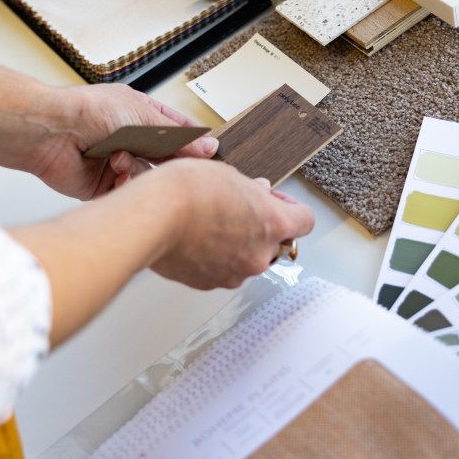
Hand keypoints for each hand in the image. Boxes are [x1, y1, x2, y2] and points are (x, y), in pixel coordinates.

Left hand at [30, 83, 217, 199]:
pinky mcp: (105, 187)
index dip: (194, 143)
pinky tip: (114, 172)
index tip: (211, 156)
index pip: (179, 131)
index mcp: (141, 116)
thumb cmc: (89, 112)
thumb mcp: (144, 118)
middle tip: (175, 166)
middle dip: (168, 162)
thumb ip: (178, 138)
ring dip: (138, 169)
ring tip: (122, 158)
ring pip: (149, 178)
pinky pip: (128, 192)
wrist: (51, 132)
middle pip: (166, 158)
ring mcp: (118, 163)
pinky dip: (125, 184)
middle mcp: (131, 139)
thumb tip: (209, 147)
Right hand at [140, 158, 314, 289]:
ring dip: (236, 243)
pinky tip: (196, 237)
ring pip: (246, 258)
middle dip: (260, 227)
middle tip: (237, 208)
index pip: (305, 221)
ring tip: (209, 222)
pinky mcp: (208, 283)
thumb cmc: (187, 192)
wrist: (152, 218)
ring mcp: (234, 273)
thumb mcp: (228, 175)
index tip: (275, 200)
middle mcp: (259, 254)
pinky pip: (220, 270)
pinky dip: (214, 257)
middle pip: (274, 242)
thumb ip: (251, 190)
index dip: (291, 207)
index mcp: (273, 223)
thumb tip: (258, 193)